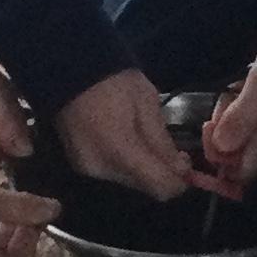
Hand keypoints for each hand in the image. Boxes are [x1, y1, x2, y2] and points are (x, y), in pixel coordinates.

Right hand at [56, 66, 191, 201]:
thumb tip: (181, 171)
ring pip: (129, 181)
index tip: (186, 165)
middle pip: (144, 187)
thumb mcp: (147, 104)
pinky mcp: (79, 165)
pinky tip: (128, 142)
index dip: (179, 181)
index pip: (160, 186)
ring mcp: (87, 169)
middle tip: (172, 152)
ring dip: (144, 169)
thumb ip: (163, 142)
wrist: (70, 70)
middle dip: (162, 173)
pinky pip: (113, 173)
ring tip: (148, 143)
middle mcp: (102, 168)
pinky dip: (126, 164)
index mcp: (120, 150)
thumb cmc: (114, 81)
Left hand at [201, 21, 256, 192]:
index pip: (240, 173)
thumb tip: (220, 148)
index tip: (211, 126)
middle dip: (225, 131)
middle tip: (227, 97)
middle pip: (242, 156)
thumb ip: (241, 118)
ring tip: (240, 86)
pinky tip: (251, 87)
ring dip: (236, 117)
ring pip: (250, 138)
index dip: (219, 157)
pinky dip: (250, 110)